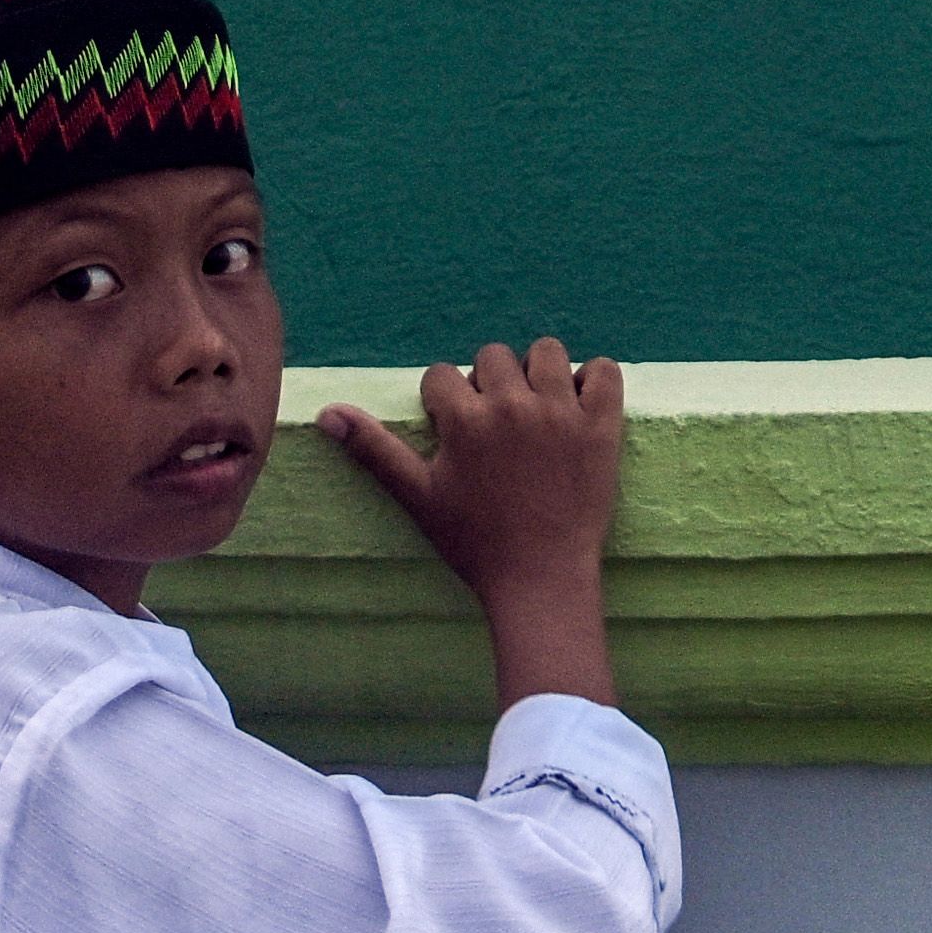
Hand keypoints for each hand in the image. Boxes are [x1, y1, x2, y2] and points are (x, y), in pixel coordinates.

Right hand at [321, 336, 628, 711]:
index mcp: (465, 420)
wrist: (541, 580)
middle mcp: (513, 405)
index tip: (456, 435)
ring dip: (538, 372)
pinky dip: (594, 378)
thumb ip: (373, 449)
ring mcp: (562, 412)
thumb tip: (326, 412)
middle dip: (488, 382)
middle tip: (495, 427)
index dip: (444, 402)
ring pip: (548, 351)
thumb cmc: (475, 543)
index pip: (442, 374)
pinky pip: (605, 370)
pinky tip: (578, 406)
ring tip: (535, 410)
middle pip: (493, 356)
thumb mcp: (417, 497)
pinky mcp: (602, 426)